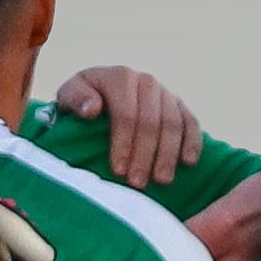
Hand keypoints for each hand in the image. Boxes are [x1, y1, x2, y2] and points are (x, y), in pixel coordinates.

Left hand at [51, 64, 204, 189]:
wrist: (99, 97)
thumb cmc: (81, 103)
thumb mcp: (69, 97)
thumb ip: (75, 99)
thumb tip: (93, 109)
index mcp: (120, 77)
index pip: (125, 113)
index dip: (123, 143)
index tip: (119, 171)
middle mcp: (145, 81)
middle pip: (151, 121)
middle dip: (144, 155)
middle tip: (138, 183)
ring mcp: (165, 93)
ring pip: (173, 124)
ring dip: (168, 155)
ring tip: (161, 181)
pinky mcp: (179, 106)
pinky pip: (190, 123)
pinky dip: (192, 143)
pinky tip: (188, 163)